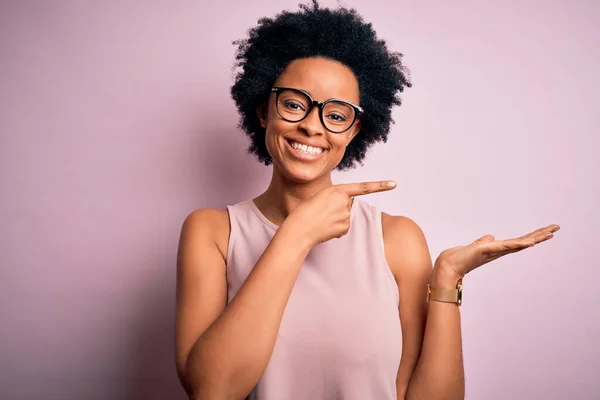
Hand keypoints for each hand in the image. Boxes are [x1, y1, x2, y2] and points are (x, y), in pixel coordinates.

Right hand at [284, 181, 396, 246]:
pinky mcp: (345, 227)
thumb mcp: (319, 198)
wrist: (299, 229)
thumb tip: (346, 212)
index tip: (393, 184)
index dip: (379, 186)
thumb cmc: (304, 213)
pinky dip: (336, 228)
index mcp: (337, 190)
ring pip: (346, 216)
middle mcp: (344, 202)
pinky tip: (325, 228)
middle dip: (338, 209)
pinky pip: (344, 227)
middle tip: (322, 212)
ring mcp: (346, 215)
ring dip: (336, 219)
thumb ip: (335, 199)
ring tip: (321, 220)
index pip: (362, 187)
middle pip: (348, 204)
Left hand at [433, 224, 560, 282]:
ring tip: (550, 233)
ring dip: (535, 238)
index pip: (520, 241)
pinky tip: (530, 242)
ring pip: (520, 243)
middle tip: (556, 228)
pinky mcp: (488, 250)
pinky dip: (519, 244)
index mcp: (499, 248)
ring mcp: (496, 251)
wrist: (450, 265)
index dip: (533, 236)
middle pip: (525, 241)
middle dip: (541, 235)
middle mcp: (500, 251)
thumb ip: (485, 241)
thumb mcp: (476, 245)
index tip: (547, 231)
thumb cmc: (462, 257)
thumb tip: (491, 237)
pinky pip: (507, 246)